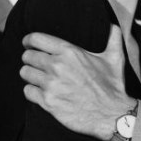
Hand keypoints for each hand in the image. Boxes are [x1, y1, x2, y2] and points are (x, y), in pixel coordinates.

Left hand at [20, 24, 131, 140]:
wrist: (111, 115)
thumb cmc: (112, 87)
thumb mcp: (115, 59)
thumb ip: (113, 37)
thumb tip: (112, 25)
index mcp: (69, 52)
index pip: (36, 39)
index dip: (29, 40)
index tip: (28, 44)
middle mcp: (57, 66)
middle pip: (28, 56)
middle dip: (30, 59)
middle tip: (35, 64)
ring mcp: (51, 85)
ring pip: (25, 73)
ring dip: (30, 75)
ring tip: (37, 78)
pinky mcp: (48, 102)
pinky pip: (27, 91)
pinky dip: (31, 92)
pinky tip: (39, 92)